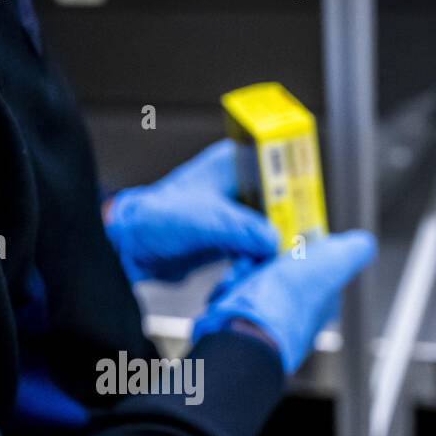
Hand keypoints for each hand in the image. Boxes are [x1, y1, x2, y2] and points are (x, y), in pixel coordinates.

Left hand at [104, 139, 279, 282]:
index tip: (304, 216)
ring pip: (267, 229)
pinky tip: (245, 272)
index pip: (279, 170)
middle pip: (278, 204)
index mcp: (234, 163)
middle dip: (281, 229)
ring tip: (255, 264)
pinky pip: (253, 248)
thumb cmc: (159, 219)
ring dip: (264, 250)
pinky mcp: (227, 237)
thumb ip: (246, 230)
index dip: (295, 192)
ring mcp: (232, 212)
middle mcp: (237, 185)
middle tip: (284, 249)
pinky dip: (252, 261)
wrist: (131, 246)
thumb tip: (275, 243)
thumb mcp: (209, 221)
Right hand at [193, 230, 376, 372]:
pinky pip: (230, 299)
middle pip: (277, 273)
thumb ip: (353, 251)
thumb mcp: (334, 262)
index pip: (314, 267)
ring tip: (241, 274)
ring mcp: (266, 323)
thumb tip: (363, 243)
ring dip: (242, 273)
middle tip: (259, 259)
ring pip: (250, 283)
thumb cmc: (290, 299)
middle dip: (263, 261)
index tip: (287, 242)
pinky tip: (229, 291)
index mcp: (322, 302)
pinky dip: (227, 291)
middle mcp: (296, 316)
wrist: (249, 331)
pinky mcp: (239, 327)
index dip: (299, 251)